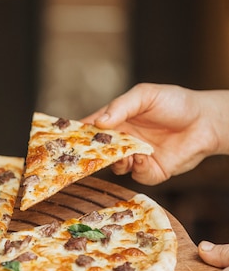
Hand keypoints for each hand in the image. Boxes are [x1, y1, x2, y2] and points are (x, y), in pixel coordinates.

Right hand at [83, 83, 227, 184]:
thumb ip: (121, 106)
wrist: (206, 121)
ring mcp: (136, 157)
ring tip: (124, 153)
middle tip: (87, 154)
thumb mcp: (145, 95)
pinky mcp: (151, 172)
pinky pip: (137, 175)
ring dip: (116, 161)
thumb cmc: (176, 102)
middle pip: (99, 152)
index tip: (64, 138)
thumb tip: (98, 123)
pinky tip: (146, 156)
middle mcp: (124, 141)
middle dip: (92, 154)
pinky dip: (139, 167)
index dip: (77, 133)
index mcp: (118, 120)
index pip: (92, 128)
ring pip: (115, 167)